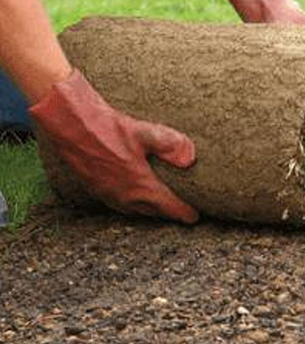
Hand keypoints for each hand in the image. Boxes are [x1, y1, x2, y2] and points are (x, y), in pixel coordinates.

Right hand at [30, 70, 197, 223]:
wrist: (71, 127)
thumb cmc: (108, 129)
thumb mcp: (145, 132)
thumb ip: (171, 145)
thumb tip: (190, 159)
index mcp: (141, 186)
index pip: (169, 207)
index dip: (185, 213)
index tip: (195, 217)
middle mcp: (125, 197)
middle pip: (154, 212)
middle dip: (169, 213)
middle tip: (183, 213)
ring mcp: (109, 195)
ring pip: (137, 210)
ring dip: (151, 210)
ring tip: (163, 207)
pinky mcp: (97, 190)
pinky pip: (121, 205)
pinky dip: (134, 205)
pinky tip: (135, 196)